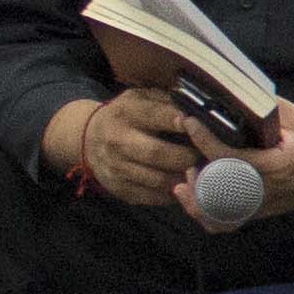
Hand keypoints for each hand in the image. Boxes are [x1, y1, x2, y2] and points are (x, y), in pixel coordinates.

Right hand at [70, 87, 200, 205]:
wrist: (88, 137)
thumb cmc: (128, 114)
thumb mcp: (141, 97)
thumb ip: (167, 100)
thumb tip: (199, 109)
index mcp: (126, 113)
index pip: (154, 116)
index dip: (179, 122)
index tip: (197, 125)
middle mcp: (117, 140)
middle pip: (157, 153)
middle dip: (187, 156)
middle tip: (205, 155)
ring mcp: (116, 167)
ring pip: (157, 179)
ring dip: (184, 178)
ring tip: (200, 172)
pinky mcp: (118, 188)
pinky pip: (152, 197)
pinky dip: (173, 194)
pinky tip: (185, 184)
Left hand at [176, 97, 293, 231]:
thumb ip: (268, 108)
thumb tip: (236, 92)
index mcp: (276, 165)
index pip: (230, 156)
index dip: (204, 139)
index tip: (189, 122)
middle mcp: (266, 190)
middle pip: (217, 190)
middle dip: (196, 171)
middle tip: (188, 152)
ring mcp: (261, 205)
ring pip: (217, 213)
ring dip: (195, 197)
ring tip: (189, 176)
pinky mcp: (259, 212)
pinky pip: (225, 222)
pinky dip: (206, 214)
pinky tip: (197, 197)